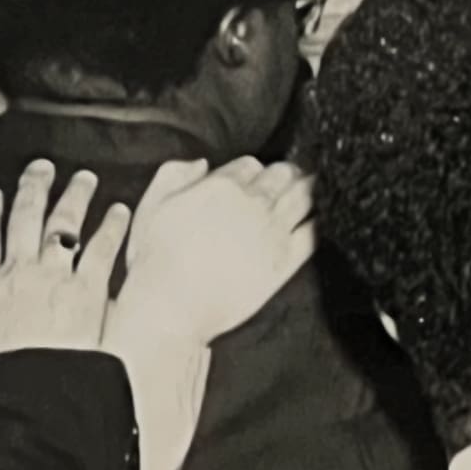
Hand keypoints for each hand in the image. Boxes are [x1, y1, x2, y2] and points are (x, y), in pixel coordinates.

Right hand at [0, 160, 126, 382]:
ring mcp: (54, 277)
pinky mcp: (88, 289)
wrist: (26, 396)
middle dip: (33, 189)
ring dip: (75, 197)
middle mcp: (17, 273)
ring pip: (63, 225)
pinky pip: (102, 249)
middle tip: (40, 168)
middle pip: (25, 219)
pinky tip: (120, 211)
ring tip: (83, 178)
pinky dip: (112, 227)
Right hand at [113, 158, 314, 350]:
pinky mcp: (285, 259)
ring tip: (310, 189)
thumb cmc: (156, 259)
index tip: (254, 179)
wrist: (172, 306)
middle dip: (286, 174)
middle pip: (283, 175)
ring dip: (308, 189)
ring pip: (303, 197)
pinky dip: (317, 221)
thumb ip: (174, 175)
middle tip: (291, 178)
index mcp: (223, 185)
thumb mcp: (152, 206)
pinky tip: (318, 219)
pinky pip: (312, 232)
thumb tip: (202, 163)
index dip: (253, 171)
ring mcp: (273, 231)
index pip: (252, 164)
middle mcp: (254, 203)